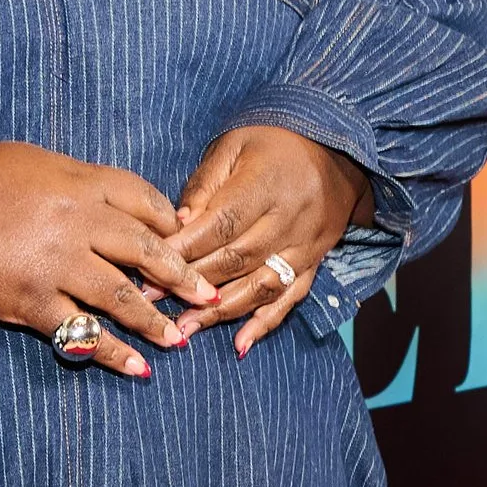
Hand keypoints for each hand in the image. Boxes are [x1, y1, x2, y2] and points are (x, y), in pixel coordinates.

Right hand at [0, 140, 218, 376]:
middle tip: (209, 295)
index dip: (170, 226)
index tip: (187, 243)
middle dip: (182, 276)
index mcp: (80, 184)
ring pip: (121, 296)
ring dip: (155, 321)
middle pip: (146, 251)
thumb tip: (114, 202)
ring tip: (179, 338)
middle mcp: (76, 223)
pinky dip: (110, 352)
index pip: (144, 202)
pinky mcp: (30, 300)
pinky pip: (79, 331)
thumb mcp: (37, 162)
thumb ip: (80, 182)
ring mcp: (54, 264)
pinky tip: (136, 368)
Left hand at [174, 125, 369, 356]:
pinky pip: (291, 298)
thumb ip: (204, 187)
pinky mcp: (315, 262)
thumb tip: (177, 227)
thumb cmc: (273, 142)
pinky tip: (241, 345)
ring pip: (260, 286)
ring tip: (185, 330)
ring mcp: (305, 245)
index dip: (184, 250)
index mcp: (266, 184)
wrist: (337, 147)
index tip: (148, 268)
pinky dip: (265, 323)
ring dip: (221, 313)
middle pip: (236, 259)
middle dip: (191, 284)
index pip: (220, 225)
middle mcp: (289, 219)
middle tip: (151, 304)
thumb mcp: (234, 146)